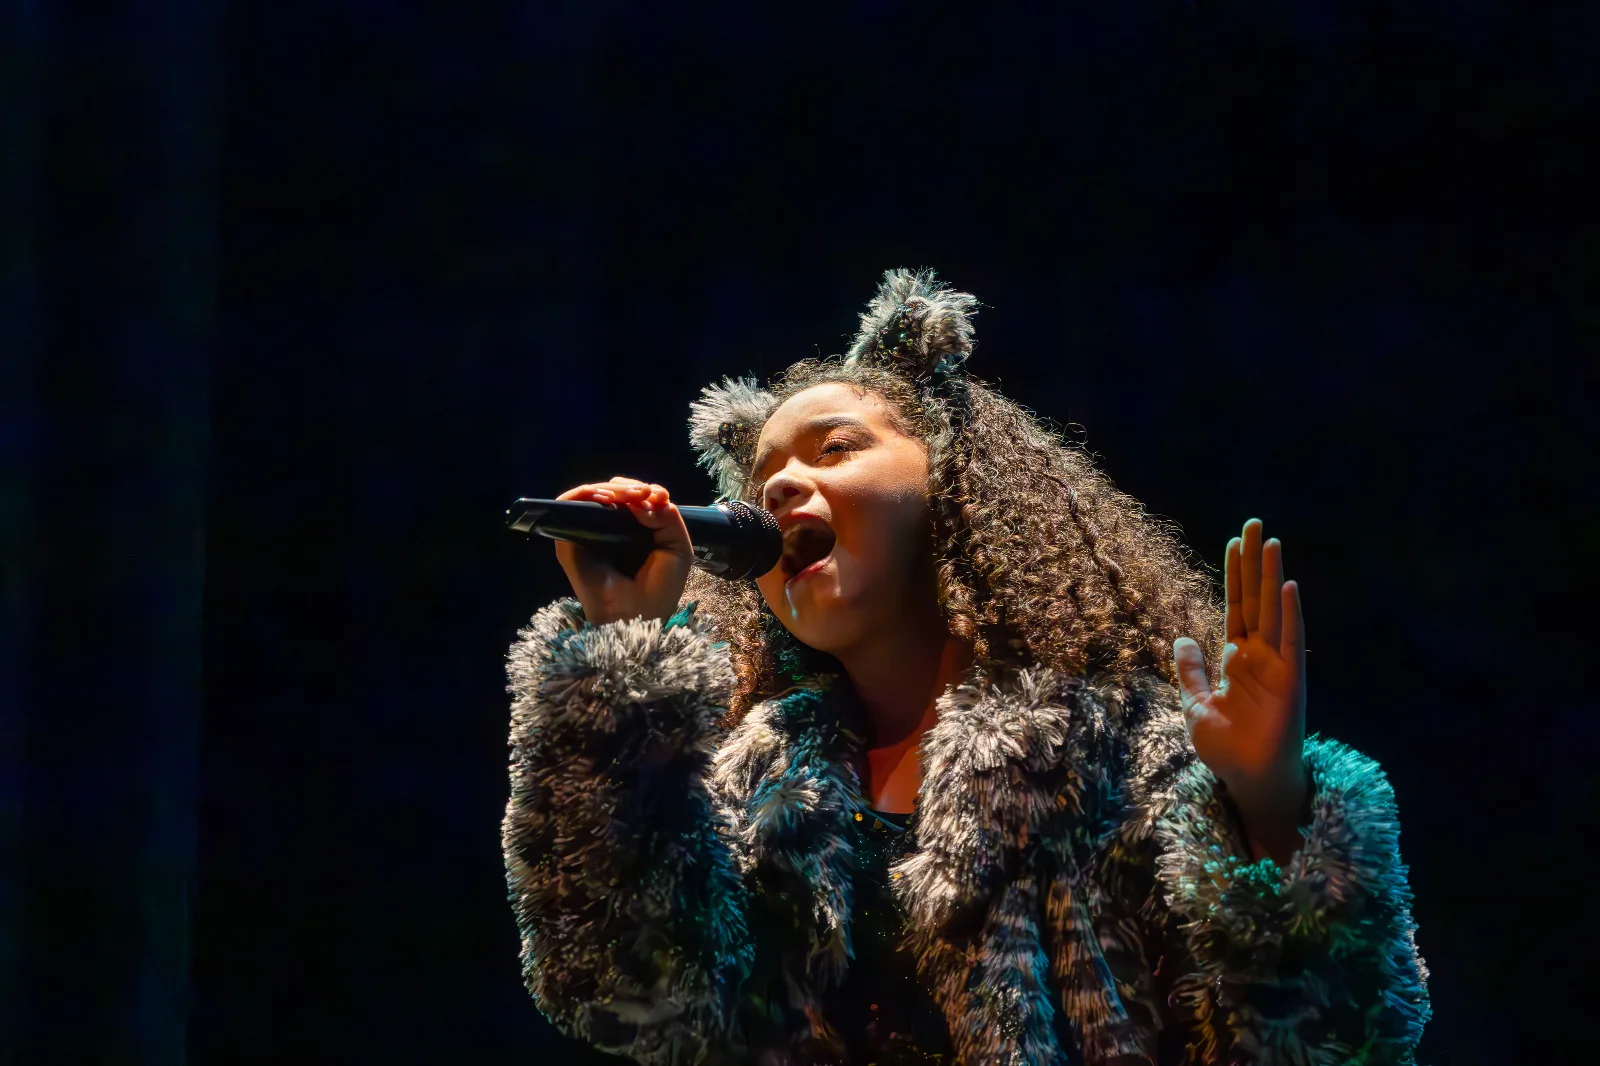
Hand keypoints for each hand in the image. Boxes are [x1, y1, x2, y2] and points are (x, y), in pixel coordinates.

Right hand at [553, 477, 692, 625]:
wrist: (638, 616)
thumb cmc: (660, 589)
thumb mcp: (678, 548)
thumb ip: (668, 517)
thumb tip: (643, 497)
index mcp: (632, 531)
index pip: (631, 497)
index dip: (642, 490)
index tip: (657, 495)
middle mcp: (607, 530)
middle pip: (611, 493)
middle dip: (628, 487)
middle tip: (642, 493)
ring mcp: (587, 535)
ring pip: (590, 496)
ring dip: (610, 489)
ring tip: (628, 495)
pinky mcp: (568, 542)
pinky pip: (569, 508)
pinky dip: (585, 495)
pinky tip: (607, 498)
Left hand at [1173, 518, 1308, 857]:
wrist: (1248, 779)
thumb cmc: (1227, 748)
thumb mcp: (1196, 704)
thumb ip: (1191, 671)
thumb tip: (1182, 638)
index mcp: (1237, 659)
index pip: (1235, 607)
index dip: (1235, 576)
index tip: (1234, 543)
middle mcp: (1260, 656)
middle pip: (1255, 599)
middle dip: (1253, 562)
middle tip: (1254, 523)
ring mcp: (1277, 665)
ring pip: (1274, 611)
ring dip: (1271, 576)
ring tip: (1270, 541)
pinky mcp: (1291, 680)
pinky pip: (1291, 641)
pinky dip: (1290, 613)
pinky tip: (1288, 585)